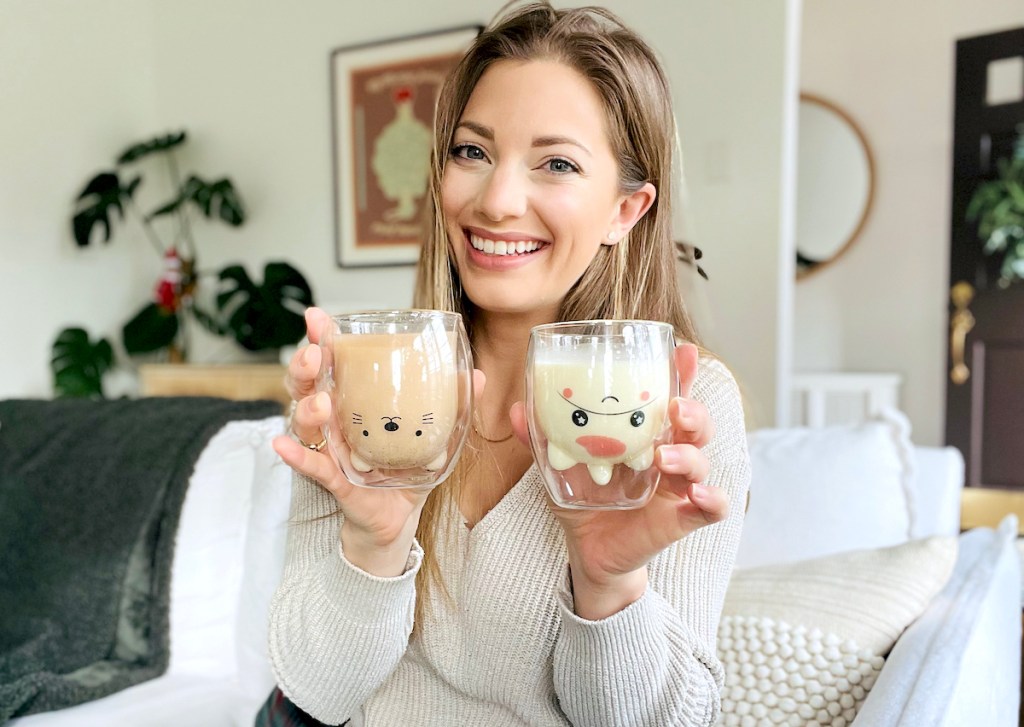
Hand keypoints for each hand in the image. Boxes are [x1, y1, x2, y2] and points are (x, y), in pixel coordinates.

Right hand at [273, 307, 485, 575]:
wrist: (400, 516)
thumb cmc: (408, 466)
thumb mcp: (434, 433)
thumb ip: (453, 403)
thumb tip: (476, 375)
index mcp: (354, 398)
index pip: (334, 361)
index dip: (322, 337)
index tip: (317, 318)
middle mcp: (334, 418)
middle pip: (308, 383)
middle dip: (306, 365)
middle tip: (316, 356)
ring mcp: (330, 447)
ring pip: (305, 420)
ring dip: (307, 407)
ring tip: (321, 403)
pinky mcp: (332, 478)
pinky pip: (309, 465)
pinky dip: (295, 455)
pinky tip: (282, 445)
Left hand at [509, 343, 727, 617]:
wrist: (587, 551)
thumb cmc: (582, 500)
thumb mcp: (559, 467)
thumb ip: (542, 439)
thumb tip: (517, 409)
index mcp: (645, 434)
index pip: (669, 397)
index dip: (682, 374)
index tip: (684, 352)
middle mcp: (668, 454)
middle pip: (696, 425)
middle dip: (692, 410)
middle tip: (674, 407)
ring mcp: (678, 486)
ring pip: (701, 461)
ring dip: (689, 455)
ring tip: (664, 457)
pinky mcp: (681, 519)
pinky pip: (712, 508)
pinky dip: (712, 500)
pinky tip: (699, 496)